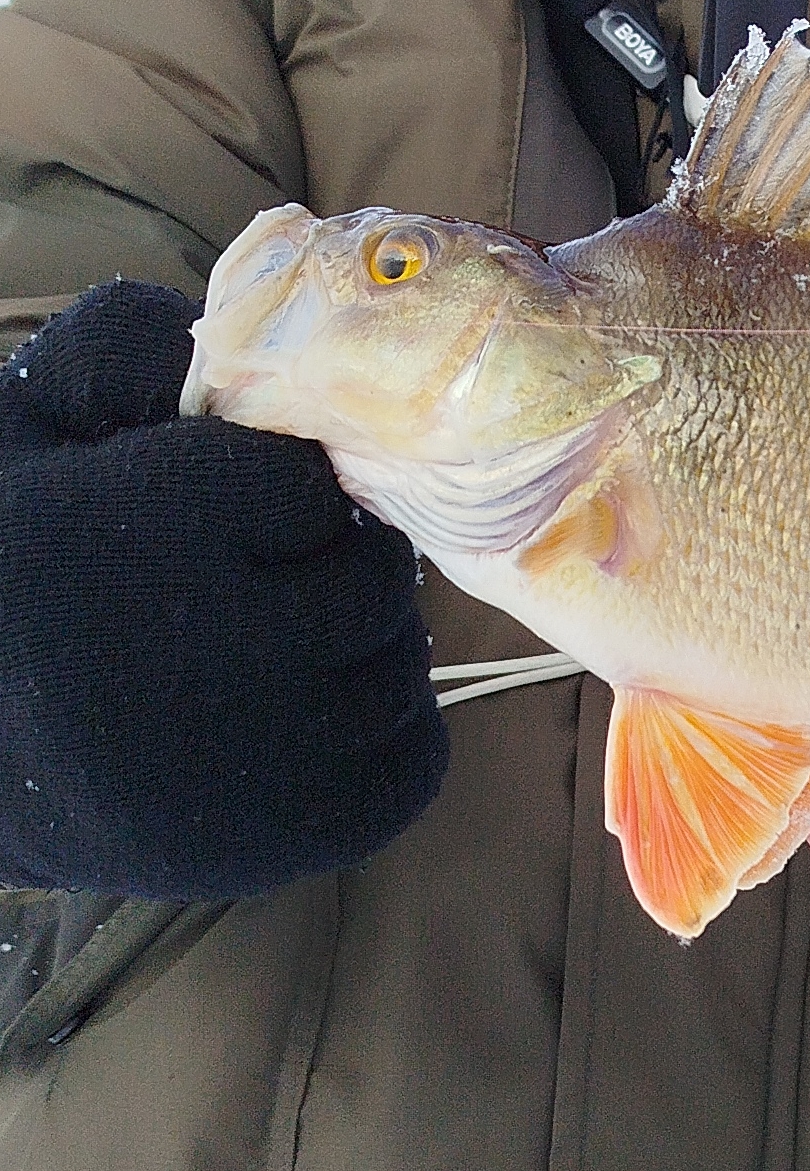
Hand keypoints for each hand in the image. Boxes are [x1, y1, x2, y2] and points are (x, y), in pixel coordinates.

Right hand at [0, 281, 447, 900]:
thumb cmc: (17, 564)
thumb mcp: (31, 422)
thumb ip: (126, 345)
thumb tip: (246, 326)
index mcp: (134, 536)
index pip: (302, 483)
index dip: (266, 490)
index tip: (214, 513)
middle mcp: (208, 657)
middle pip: (369, 574)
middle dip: (322, 564)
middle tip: (253, 582)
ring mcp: (261, 765)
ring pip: (396, 663)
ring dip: (353, 648)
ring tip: (265, 653)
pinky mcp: (295, 844)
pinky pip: (409, 761)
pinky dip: (375, 734)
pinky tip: (296, 718)